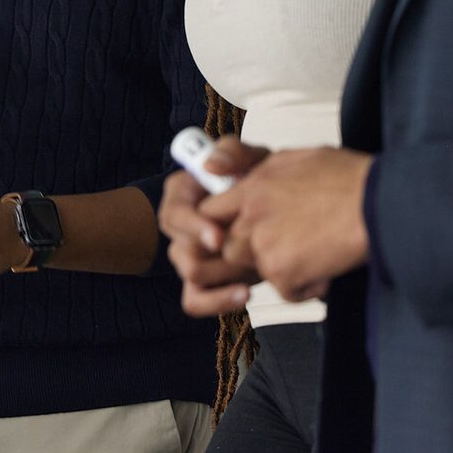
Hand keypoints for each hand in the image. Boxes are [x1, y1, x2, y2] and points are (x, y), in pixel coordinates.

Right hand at [159, 137, 268, 316]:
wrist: (276, 209)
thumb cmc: (256, 180)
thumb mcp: (250, 159)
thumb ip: (233, 151)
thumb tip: (211, 166)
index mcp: (182, 196)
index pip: (175, 214)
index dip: (194, 227)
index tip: (219, 237)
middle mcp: (180, 229)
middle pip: (180, 251)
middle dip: (214, 258)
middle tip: (247, 259)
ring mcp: (190, 256)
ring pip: (190, 277)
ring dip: (223, 278)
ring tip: (254, 276)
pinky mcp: (204, 281)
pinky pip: (196, 300)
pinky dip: (218, 301)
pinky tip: (245, 294)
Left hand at [204, 147, 371, 302]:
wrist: (380, 202)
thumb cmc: (348, 176)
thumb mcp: (296, 157)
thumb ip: (259, 166)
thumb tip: (233, 172)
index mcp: (253, 184)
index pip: (211, 209)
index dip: (224, 223)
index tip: (246, 229)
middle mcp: (252, 213)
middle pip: (227, 243)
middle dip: (249, 250)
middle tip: (282, 249)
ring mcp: (265, 243)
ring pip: (251, 268)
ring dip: (274, 269)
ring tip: (306, 260)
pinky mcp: (283, 271)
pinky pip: (282, 291)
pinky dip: (303, 289)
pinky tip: (324, 275)